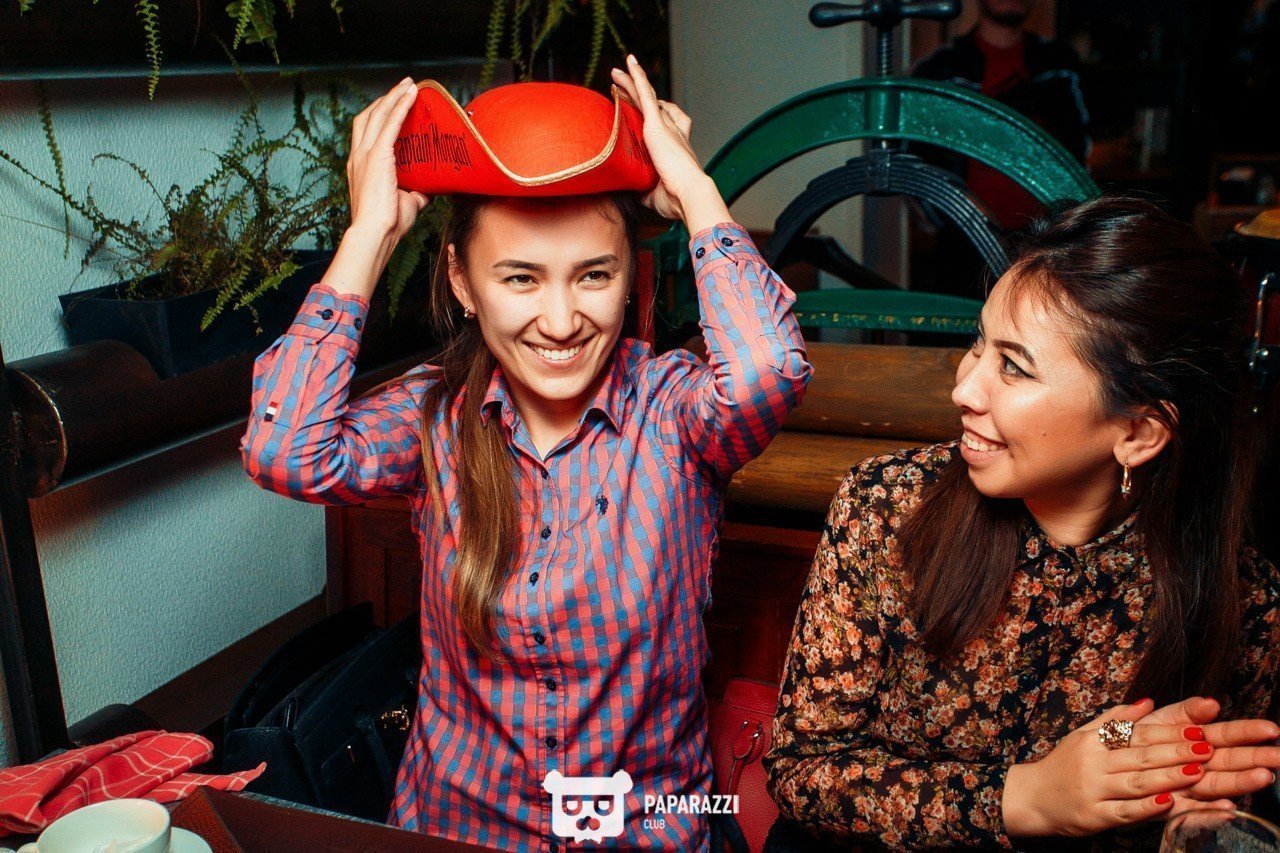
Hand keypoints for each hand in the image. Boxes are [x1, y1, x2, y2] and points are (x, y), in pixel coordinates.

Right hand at [346, 77, 429, 245]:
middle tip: (404, 87)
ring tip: (409, 85)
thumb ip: (418, 191)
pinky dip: (400, 106)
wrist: (375, 234)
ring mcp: (364, 155)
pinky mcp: (376, 156)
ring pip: (378, 114)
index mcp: (360, 167)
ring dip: (394, 97)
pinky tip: (410, 96)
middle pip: (369, 117)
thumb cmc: (388, 225)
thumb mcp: (407, 203)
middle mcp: (358, 157)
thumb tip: (435, 185)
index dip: (381, 115)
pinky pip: (389, 124)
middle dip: (386, 99)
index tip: (396, 104)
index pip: (368, 133)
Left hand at [609, 56, 729, 231]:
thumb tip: (626, 189)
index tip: (640, 109)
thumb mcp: (652, 194)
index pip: (664, 125)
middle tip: (624, 85)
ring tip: (617, 72)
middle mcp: (673, 132)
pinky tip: (629, 64)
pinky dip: (637, 77)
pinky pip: (645, 94)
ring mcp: (665, 126)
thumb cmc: (675, 200)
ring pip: (646, 96)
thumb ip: (639, 187)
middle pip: (654, 105)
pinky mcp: (656, 124)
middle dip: (638, 93)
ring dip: (631, 82)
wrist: (688, 194)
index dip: (652, 114)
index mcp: (675, 148)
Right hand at [1003, 702, 1211, 836]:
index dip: (1167, 733)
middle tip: (1207, 748)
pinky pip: (1124, 812)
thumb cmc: (1062, 766)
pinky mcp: (1094, 816)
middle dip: (1176, 752)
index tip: (1196, 730)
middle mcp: (1092, 764)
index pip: (1136, 734)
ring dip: (1169, 777)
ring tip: (1198, 772)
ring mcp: (1093, 790)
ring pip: (1136, 783)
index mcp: (1092, 742)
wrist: (1030, 797)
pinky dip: (1147, 807)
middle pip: (1140, 757)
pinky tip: (1168, 802)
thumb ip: (1115, 719)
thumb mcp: (1082, 736)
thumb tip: (1148, 701)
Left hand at [1131, 697, 1279, 814]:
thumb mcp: (1159, 720)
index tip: (1270, 729)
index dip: (1247, 732)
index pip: (1225, 734)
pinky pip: (1191, 811)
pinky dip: (1208, 811)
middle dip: (1255, 758)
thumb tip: (1211, 703)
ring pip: (1216, 784)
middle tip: (1278, 757)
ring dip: (1239, 781)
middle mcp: (1195, 765)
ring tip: (1262, 776)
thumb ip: (1186, 711)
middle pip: (1228, 760)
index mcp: (1193, 741)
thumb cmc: (1134, 740)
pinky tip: (1227, 809)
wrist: (1104, 766)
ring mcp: (1185, 787)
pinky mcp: (1171, 808)